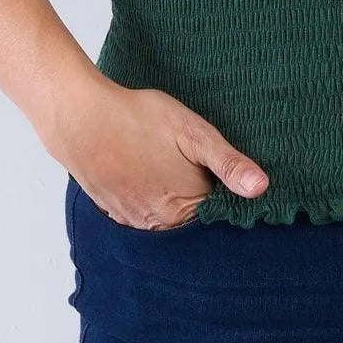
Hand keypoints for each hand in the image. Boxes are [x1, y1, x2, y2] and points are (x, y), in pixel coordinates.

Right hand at [42, 73, 268, 228]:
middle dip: (202, 201)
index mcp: (185, 207)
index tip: (228, 178)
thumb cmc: (139, 119)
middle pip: (193, 220)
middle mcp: (160, 223)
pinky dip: (150, 201)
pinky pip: (142, 215)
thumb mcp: (193, 133)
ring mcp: (134, 220)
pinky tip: (148, 176)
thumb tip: (262, 188)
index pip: (219, 213)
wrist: (80, 118)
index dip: (229, 196)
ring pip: (167, 219)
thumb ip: (228, 163)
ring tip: (172, 171)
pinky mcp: (113, 211)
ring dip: (174, 202)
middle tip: (196, 170)